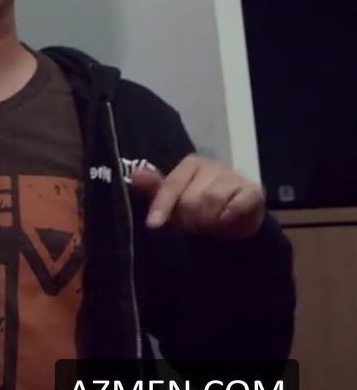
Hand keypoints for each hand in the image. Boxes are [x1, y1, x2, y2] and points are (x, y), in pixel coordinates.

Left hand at [131, 154, 265, 238]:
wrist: (236, 223)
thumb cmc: (199, 210)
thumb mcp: (172, 203)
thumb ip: (154, 189)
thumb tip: (136, 175)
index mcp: (190, 165)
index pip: (171, 185)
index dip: (162, 206)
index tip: (153, 224)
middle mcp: (212, 165)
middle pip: (191, 197)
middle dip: (190, 218)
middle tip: (196, 223)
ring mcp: (234, 176)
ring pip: (212, 200)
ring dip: (209, 219)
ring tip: (211, 223)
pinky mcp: (253, 190)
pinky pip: (237, 205)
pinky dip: (230, 216)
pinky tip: (228, 220)